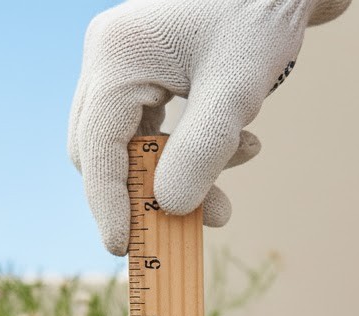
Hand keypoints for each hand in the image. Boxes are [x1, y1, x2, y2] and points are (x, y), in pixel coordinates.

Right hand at [67, 0, 351, 254]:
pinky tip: (240, 147)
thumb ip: (202, 152)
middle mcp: (109, 58)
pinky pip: (153, 126)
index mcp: (116, 57)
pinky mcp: (149, 66)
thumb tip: (167, 208)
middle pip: (103, 150)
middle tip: (194, 221)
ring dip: (176, 173)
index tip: (123, 249)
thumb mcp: (237, 89)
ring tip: (236, 178)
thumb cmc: (263, 11)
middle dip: (146, 191)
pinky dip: (189, 150)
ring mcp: (126, 61)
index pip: (96, 148)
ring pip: (129, 143)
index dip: (108, 204)